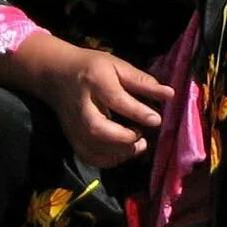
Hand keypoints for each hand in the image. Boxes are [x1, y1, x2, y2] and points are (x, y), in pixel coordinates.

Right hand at [26, 38, 173, 169]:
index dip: (138, 112)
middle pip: (98, 128)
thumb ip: (143, 81)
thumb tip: (170, 94)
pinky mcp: (71, 137)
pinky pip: (88, 156)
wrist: (56, 74)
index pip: (116, 100)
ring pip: (92, 147)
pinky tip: (123, 152)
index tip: (157, 120)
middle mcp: (81, 105)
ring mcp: (73, 124)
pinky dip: (108, 160)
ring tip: (137, 144)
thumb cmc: (93, 68)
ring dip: (119, 152)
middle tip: (141, 136)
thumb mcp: (117, 66)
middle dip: (123, 138)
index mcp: (95, 81)